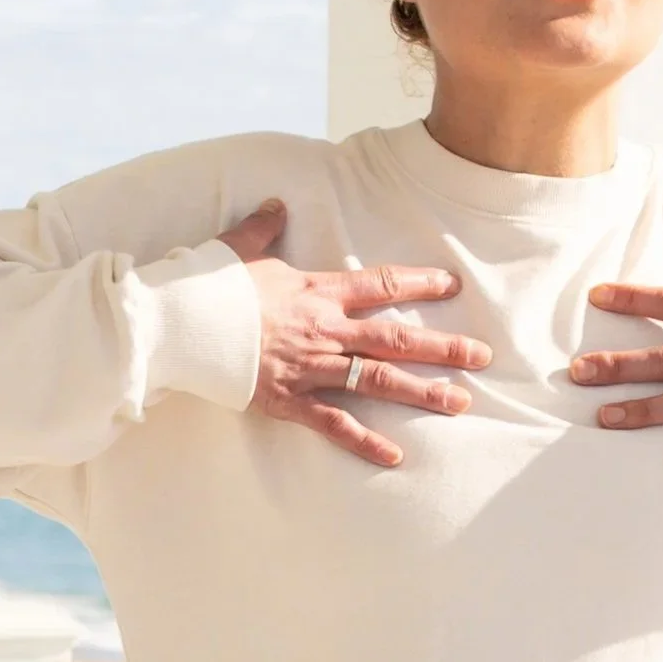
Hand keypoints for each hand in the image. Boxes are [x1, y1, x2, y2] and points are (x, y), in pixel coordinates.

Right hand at [217, 199, 492, 467]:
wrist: (180, 325)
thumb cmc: (209, 286)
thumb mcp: (239, 249)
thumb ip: (263, 227)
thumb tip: (274, 205)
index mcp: (316, 292)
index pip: (379, 285)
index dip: (418, 284)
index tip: (450, 285)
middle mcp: (323, 330)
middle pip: (395, 339)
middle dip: (443, 348)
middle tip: (482, 356)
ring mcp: (310, 367)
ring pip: (376, 381)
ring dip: (421, 392)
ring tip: (460, 402)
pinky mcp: (289, 400)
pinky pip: (335, 424)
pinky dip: (365, 441)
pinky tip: (396, 455)